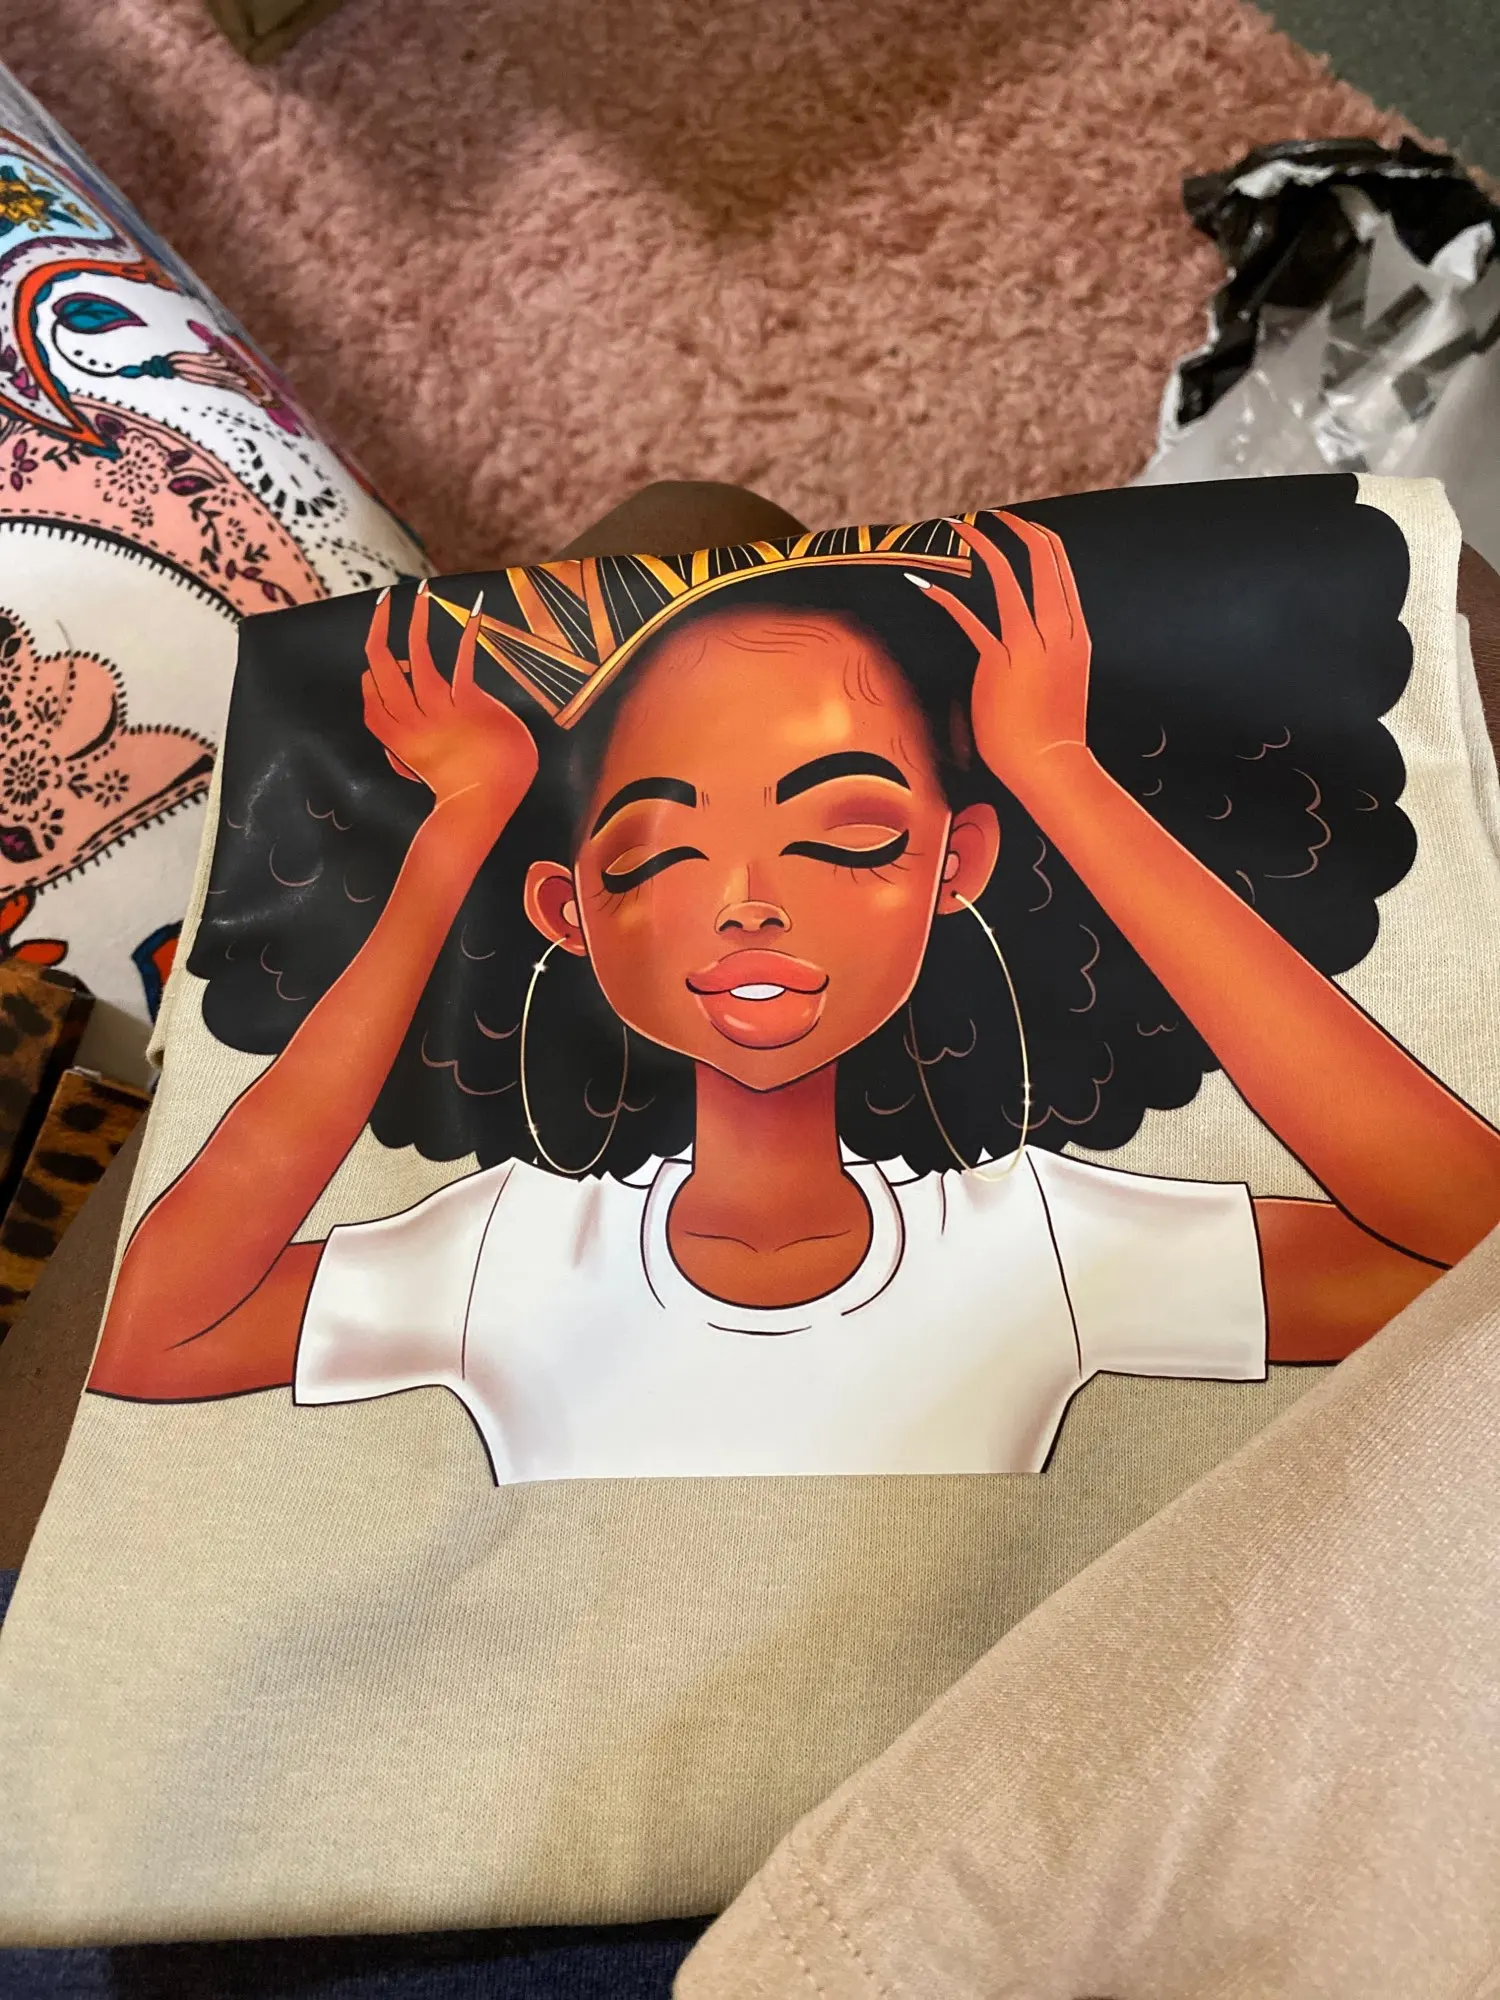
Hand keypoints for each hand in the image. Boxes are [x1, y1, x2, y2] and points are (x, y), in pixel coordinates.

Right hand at [362, 583, 538, 827]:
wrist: (488, 806)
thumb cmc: (460, 789)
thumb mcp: (419, 772)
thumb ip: (402, 750)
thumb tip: (398, 730)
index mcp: (397, 739)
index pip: (370, 697)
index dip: (371, 674)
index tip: (383, 656)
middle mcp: (413, 722)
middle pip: (383, 668)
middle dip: (381, 628)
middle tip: (384, 600)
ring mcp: (441, 713)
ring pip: (417, 657)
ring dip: (416, 619)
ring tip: (419, 591)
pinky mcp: (470, 706)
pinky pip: (462, 662)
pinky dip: (467, 633)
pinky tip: (472, 609)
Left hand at [919, 512, 1093, 802]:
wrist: (1051, 764)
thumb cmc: (1052, 729)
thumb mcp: (1063, 678)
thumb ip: (1051, 650)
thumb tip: (1032, 639)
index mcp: (1074, 630)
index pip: (1059, 565)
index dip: (1035, 537)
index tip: (1013, 526)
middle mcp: (1056, 629)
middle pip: (1041, 556)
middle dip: (1012, 527)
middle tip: (986, 515)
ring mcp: (1028, 644)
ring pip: (1005, 576)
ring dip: (978, 544)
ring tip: (956, 527)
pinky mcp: (998, 662)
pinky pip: (969, 618)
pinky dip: (945, 597)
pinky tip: (926, 584)